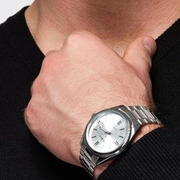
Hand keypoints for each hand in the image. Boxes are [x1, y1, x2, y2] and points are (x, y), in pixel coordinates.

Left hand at [25, 30, 156, 164]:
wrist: (114, 137)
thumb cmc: (126, 103)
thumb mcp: (138, 72)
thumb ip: (138, 52)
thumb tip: (146, 42)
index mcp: (79, 44)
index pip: (77, 49)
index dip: (88, 66)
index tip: (97, 80)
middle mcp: (54, 61)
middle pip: (58, 67)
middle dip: (69, 80)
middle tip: (88, 98)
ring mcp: (40, 88)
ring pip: (46, 90)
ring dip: (57, 100)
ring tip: (79, 115)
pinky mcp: (32, 113)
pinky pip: (38, 114)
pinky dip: (49, 121)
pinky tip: (68, 128)